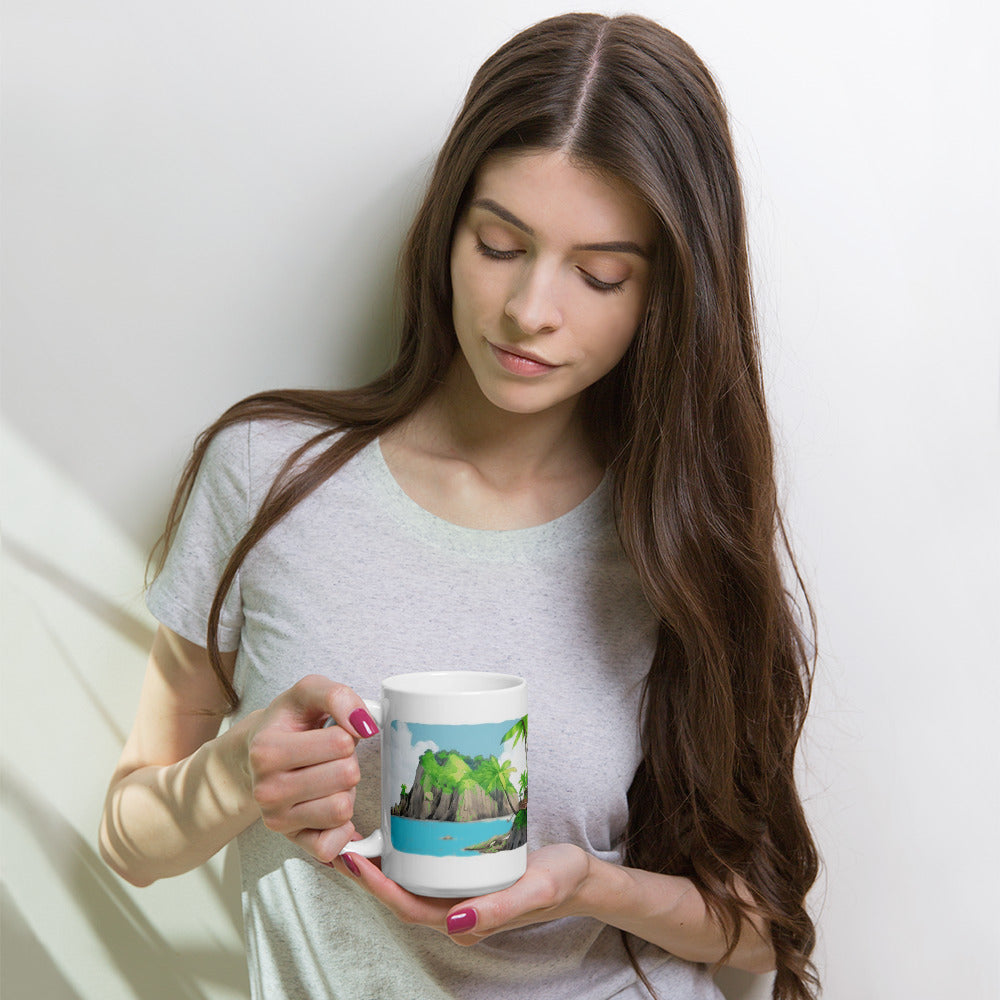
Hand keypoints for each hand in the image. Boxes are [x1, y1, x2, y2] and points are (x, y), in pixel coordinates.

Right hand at [239, 675, 378, 863]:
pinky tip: (328, 806)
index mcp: (266, 750)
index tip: (328, 732)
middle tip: (328, 757)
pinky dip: (341, 827)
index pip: (341, 742)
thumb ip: (338, 696)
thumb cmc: (288, 722)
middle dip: (347, 761)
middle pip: (347, 776)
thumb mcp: (308, 692)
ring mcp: (276, 820)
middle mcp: (266, 790)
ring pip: (343, 809)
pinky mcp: (291, 841)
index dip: (346, 733)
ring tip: (326, 778)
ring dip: (345, 791)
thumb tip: (365, 724)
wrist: (256, 753)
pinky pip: (332, 846)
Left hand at [329, 843, 591, 942]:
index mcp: (465, 922)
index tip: (352, 857)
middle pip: (400, 896)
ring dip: (382, 863)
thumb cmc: (560, 882)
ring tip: (358, 833)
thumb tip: (453, 923)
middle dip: (368, 873)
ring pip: (410, 884)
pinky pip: (426, 872)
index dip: (376, 886)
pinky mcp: (465, 879)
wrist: (581, 877)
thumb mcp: (536, 890)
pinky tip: (396, 832)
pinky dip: (404, 855)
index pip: (407, 907)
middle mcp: (455, 914)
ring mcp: (459, 897)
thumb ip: (498, 910)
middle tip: (341, 838)